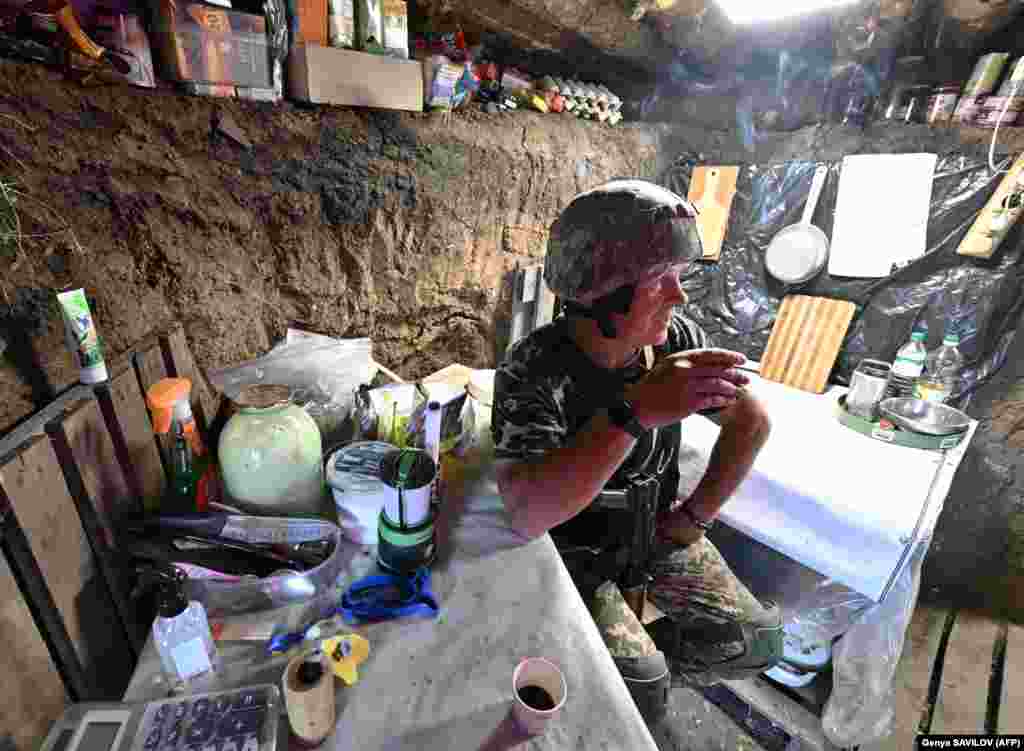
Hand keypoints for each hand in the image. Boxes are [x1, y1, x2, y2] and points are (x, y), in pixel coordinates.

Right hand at [626, 348, 748, 428]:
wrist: (637, 406)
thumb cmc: (651, 387)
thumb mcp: (666, 367)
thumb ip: (685, 363)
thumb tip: (705, 363)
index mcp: (681, 359)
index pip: (711, 354)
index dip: (729, 356)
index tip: (741, 359)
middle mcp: (685, 370)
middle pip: (718, 369)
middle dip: (735, 373)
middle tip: (746, 377)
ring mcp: (688, 386)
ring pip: (718, 385)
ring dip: (731, 388)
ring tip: (738, 391)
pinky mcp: (689, 403)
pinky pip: (712, 400)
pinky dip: (723, 400)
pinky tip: (728, 401)